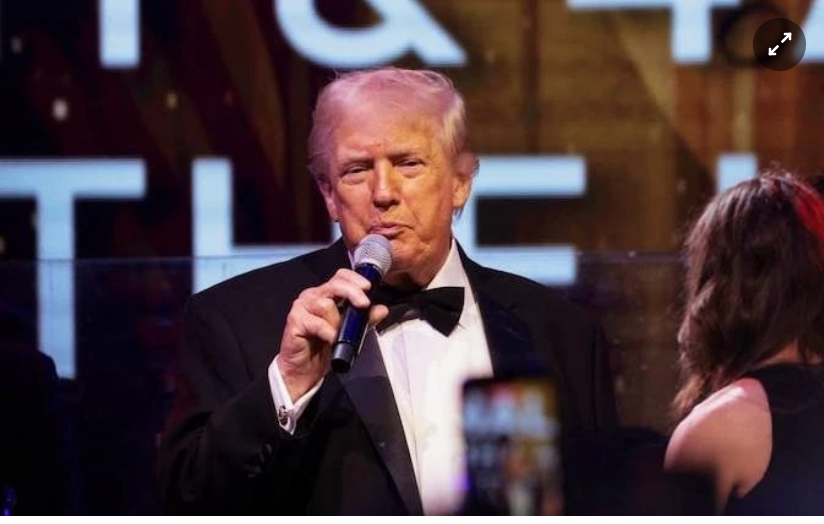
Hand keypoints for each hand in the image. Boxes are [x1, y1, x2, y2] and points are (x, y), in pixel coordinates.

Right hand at [278, 269, 388, 399]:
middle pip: (334, 285)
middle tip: (364, 304)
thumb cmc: (323, 347)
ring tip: (338, 334)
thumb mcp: (350, 332)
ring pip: (325, 305)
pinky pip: (316, 323)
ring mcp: (302, 307)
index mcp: (325, 294)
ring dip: (337, 321)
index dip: (354, 278)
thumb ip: (364, 319)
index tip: (367, 288)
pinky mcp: (295, 321)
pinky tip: (330, 340)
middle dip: (352, 293)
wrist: (305, 368)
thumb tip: (382, 310)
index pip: (340, 276)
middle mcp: (312, 296)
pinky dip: (328, 332)